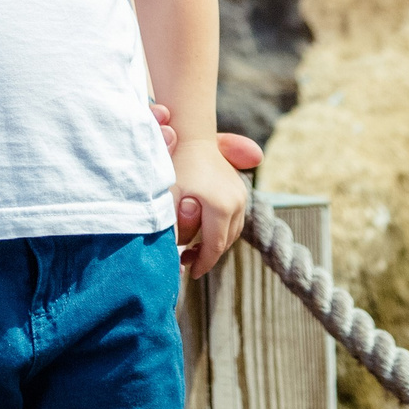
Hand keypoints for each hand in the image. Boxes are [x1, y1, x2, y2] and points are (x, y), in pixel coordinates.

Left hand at [153, 103, 258, 250]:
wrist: (189, 133)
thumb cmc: (174, 164)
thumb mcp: (167, 197)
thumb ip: (170, 228)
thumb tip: (176, 257)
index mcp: (221, 207)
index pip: (215, 247)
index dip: (202, 264)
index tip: (189, 275)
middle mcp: (237, 201)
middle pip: (226, 241)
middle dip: (208, 255)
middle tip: (187, 263)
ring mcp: (241, 193)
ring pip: (232, 230)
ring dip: (216, 242)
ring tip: (193, 250)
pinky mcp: (240, 187)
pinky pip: (234, 217)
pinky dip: (222, 228)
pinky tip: (204, 231)